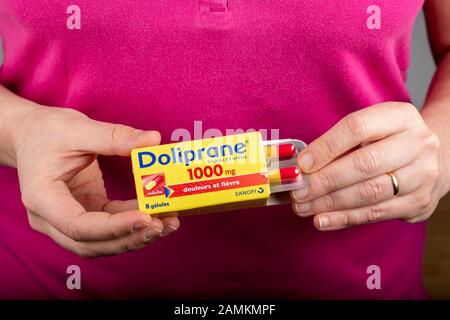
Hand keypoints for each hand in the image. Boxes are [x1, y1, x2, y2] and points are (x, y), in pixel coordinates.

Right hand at [12, 104, 178, 257]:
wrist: (31, 135)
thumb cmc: (47, 131)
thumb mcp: (78, 128)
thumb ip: (115, 136)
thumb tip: (153, 139)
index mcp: (42, 197)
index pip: (78, 225)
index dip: (114, 226)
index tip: (146, 217)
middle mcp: (50, 218)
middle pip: (90, 244)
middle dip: (129, 238)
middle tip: (163, 225)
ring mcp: (66, 220)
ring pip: (101, 243)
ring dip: (135, 237)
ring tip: (167, 223)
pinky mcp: (83, 214)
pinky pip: (109, 227)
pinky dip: (132, 224)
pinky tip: (156, 214)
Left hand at [290, 102, 446, 230]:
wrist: (433, 159)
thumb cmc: (389, 141)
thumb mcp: (371, 129)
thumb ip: (340, 143)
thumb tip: (302, 166)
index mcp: (400, 117)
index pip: (357, 128)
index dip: (325, 147)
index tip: (301, 165)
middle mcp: (418, 144)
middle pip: (364, 164)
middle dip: (325, 181)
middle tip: (298, 191)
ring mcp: (423, 175)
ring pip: (369, 193)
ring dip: (330, 203)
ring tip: (303, 207)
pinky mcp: (419, 202)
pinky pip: (375, 214)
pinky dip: (344, 218)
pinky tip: (322, 220)